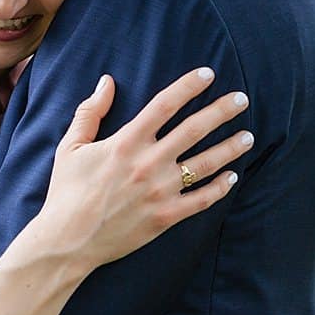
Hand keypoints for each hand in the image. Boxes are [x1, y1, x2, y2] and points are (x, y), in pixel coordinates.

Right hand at [40, 68, 249, 267]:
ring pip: (206, 164)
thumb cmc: (66, 191)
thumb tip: (107, 82)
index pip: (164, 105)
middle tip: (241, 100)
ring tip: (247, 136)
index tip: (207, 75)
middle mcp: (148, 163)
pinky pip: (202, 199)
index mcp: (125, 143)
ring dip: (230, 148)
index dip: (187, 87)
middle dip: (221, 112)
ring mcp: (161, 191)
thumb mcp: (70, 146)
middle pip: (194, 129)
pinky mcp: (167, 216)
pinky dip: (220, 187)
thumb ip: (90, 112)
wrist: (69, 239)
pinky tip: (232, 177)